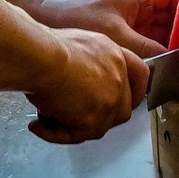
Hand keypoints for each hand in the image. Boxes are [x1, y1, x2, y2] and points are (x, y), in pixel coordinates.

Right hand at [26, 27, 149, 144]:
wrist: (42, 58)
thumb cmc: (50, 45)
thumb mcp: (81, 41)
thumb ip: (91, 59)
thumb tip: (81, 72)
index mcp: (116, 56)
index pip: (140, 75)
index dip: (135, 89)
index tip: (127, 98)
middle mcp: (117, 80)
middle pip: (123, 108)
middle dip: (102, 116)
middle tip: (76, 115)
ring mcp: (108, 102)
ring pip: (100, 126)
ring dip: (76, 125)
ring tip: (48, 118)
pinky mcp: (92, 121)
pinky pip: (76, 136)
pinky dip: (55, 134)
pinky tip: (38, 126)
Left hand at [38, 0, 178, 56]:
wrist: (50, 28)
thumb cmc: (81, 24)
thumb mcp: (118, 38)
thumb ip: (147, 49)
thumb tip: (170, 63)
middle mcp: (135, 9)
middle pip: (168, 15)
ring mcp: (128, 24)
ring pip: (158, 31)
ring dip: (170, 44)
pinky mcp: (120, 39)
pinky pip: (146, 44)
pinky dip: (156, 54)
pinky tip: (163, 68)